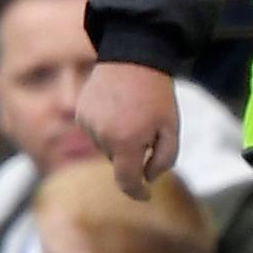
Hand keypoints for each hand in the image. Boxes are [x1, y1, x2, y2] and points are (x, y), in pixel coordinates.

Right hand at [77, 62, 180, 199]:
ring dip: (119, 139)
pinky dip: (107, 126)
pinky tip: (118, 107)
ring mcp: (87, 124)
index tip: (146, 196)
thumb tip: (148, 178)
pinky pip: (95, 131)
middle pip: (118, 161)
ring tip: (133, 112)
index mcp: (125, 143)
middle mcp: (101, 137)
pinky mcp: (81, 113)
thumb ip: (163, 159)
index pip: (127, 181)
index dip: (137, 192)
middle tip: (148, 127)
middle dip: (134, 152)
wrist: (134, 57)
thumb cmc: (157, 94)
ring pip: (106, 146)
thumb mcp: (171, 128)